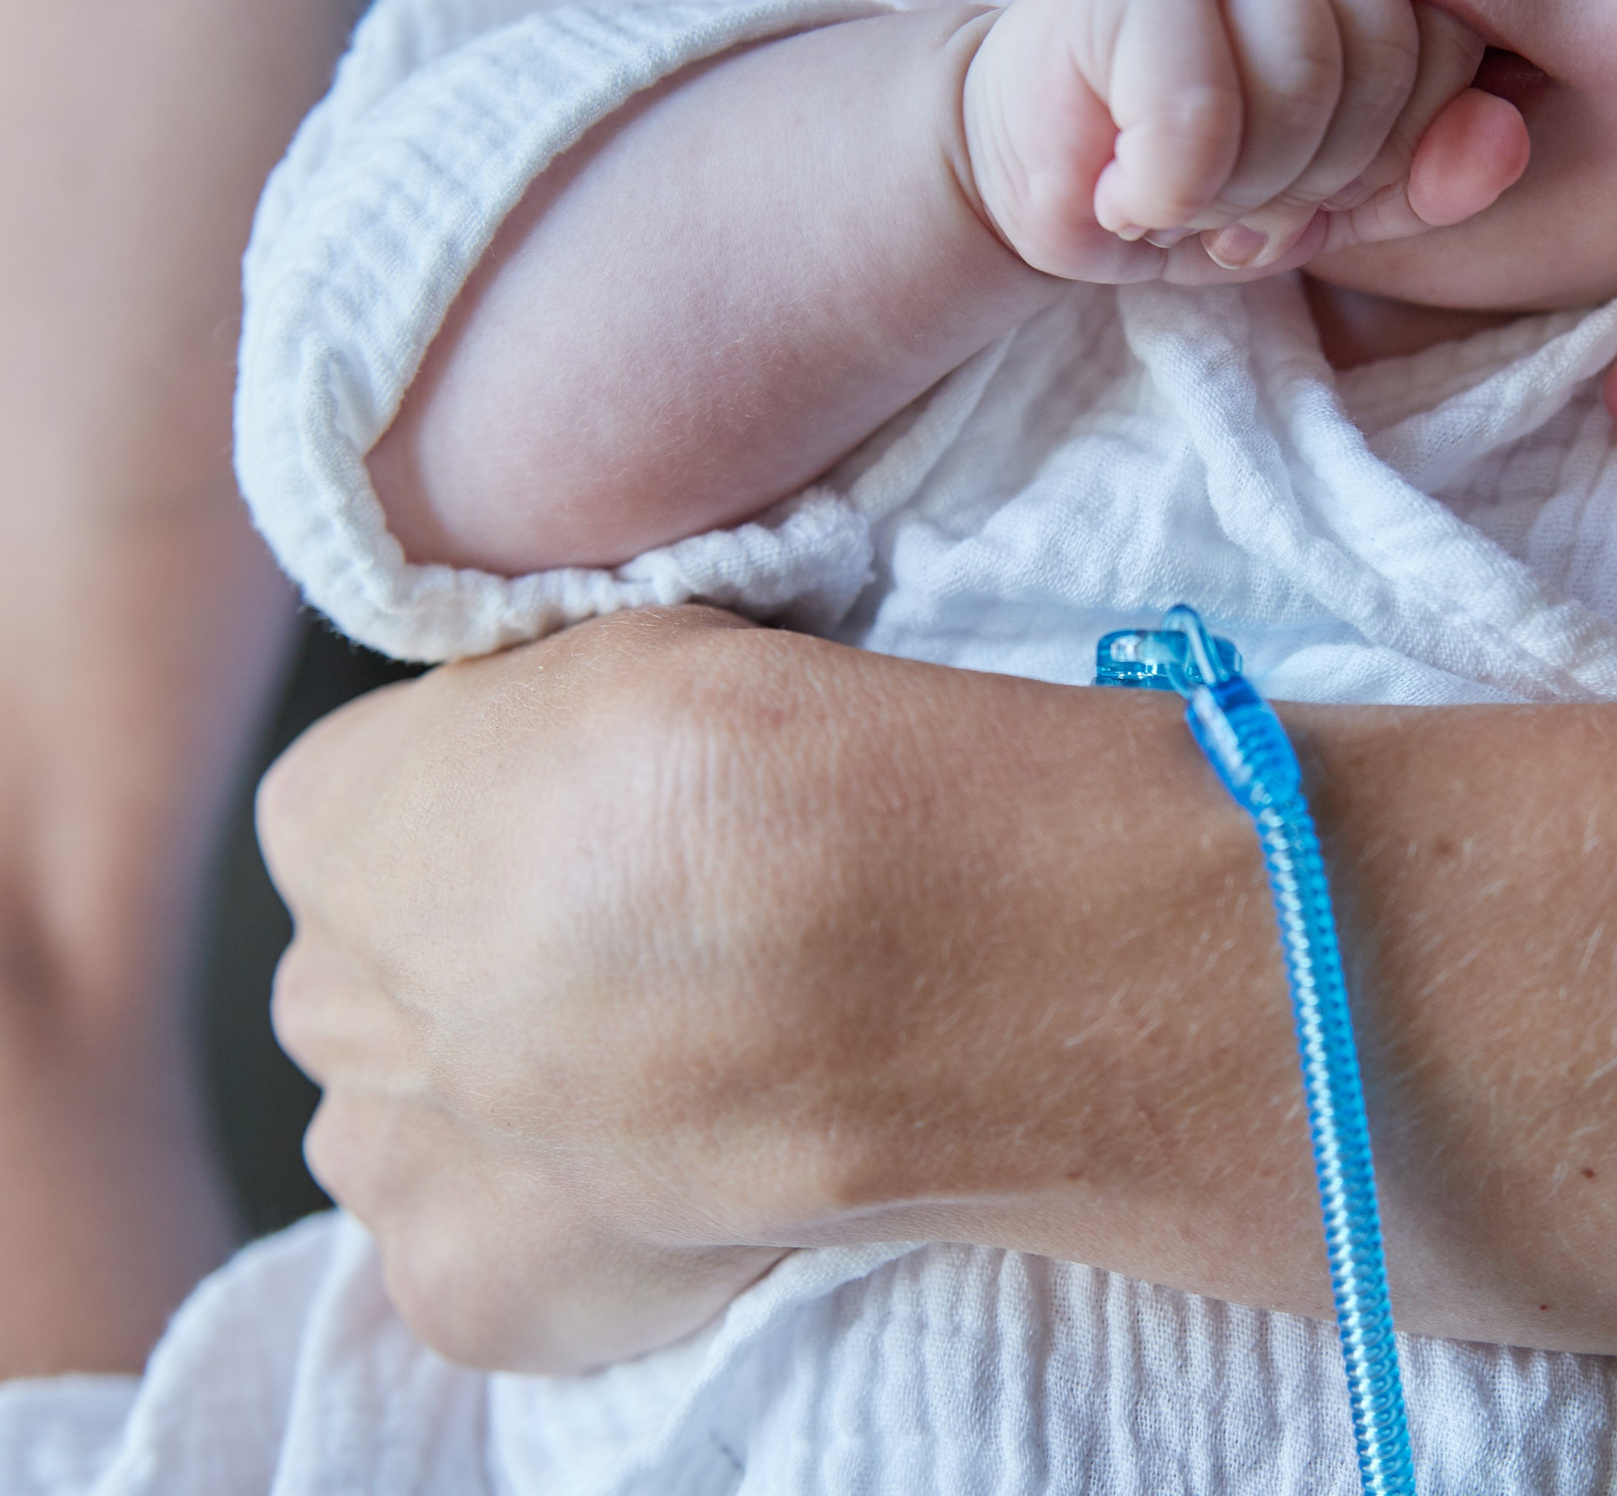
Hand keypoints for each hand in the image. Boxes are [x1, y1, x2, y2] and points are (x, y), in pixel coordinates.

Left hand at [256, 608, 1291, 1372]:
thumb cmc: (835, 751)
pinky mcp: (480, 1290)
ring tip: (667, 1041)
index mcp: (355, 804)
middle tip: (637, 924)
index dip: (483, 788)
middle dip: (464, 943)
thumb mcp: (657, 635)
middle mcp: (338, 988)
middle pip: (357, 962)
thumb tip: (539, 755)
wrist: (967, 947)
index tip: (597, 794)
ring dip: (486, 1082)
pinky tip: (673, 1144)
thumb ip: (532, 706)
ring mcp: (405, 1157)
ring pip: (391, 1112)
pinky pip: (459, 1237)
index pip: (351, 792)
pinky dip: (544, 1204)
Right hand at [959, 0, 1527, 282]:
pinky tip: (1126, 188)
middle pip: (1383, 67)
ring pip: (1299, 86)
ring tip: (1179, 193)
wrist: (1020, 173)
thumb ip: (1423, 177)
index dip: (1385, 158)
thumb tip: (1504, 142)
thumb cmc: (1183, 178)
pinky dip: (1167, 193)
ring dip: (1237, 190)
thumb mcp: (1326, 203)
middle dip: (1311, 180)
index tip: (1303, 195)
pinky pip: (1198, 116)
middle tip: (1233, 203)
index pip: (1450, 56)